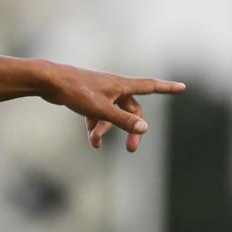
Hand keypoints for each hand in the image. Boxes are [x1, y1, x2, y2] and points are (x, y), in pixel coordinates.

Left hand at [40, 62, 185, 151]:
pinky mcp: (87, 98)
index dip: (167, 88)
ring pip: (112, 114)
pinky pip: (98, 114)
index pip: (150, 86)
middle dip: (131, 130)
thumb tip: (145, 128)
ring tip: (94, 143)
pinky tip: (92, 141)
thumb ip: (123, 120)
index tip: (182, 87)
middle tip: (133, 150)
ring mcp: (100, 92)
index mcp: (122, 85)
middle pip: (131, 110)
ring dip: (106, 129)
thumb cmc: (75, 92)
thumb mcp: (101, 110)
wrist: (48, 81)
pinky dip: (95, 126)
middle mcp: (114, 87)